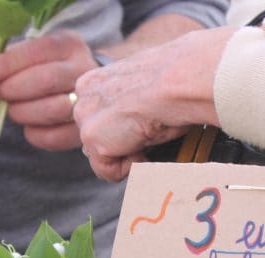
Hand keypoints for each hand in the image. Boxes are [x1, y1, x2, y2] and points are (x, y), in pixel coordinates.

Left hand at [0, 30, 98, 150]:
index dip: (4, 64)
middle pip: (46, 79)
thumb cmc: (50, 70)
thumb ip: (5, 53)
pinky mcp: (86, 129)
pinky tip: (29, 128)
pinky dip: (35, 135)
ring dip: (24, 113)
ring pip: (53, 109)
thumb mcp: (31, 54)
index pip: (34, 51)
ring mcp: (90, 101)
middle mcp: (85, 70)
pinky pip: (57, 137)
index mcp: (68, 45)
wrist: (89, 94)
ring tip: (14, 111)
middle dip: (13, 89)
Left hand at [74, 26, 235, 181]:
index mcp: (98, 81)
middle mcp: (85, 95)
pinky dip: (130, 167)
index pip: (100, 119)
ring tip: (149, 134)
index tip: (146, 125)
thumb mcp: (148, 89)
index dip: (124, 131)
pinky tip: (144, 144)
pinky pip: (107, 170)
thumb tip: (140, 121)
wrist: (179, 82)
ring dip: (128, 153)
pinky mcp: (92, 136)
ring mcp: (86, 116)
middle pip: (96, 139)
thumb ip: (131, 102)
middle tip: (149, 132)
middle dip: (122, 146)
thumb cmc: (176, 81)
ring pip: (102, 155)